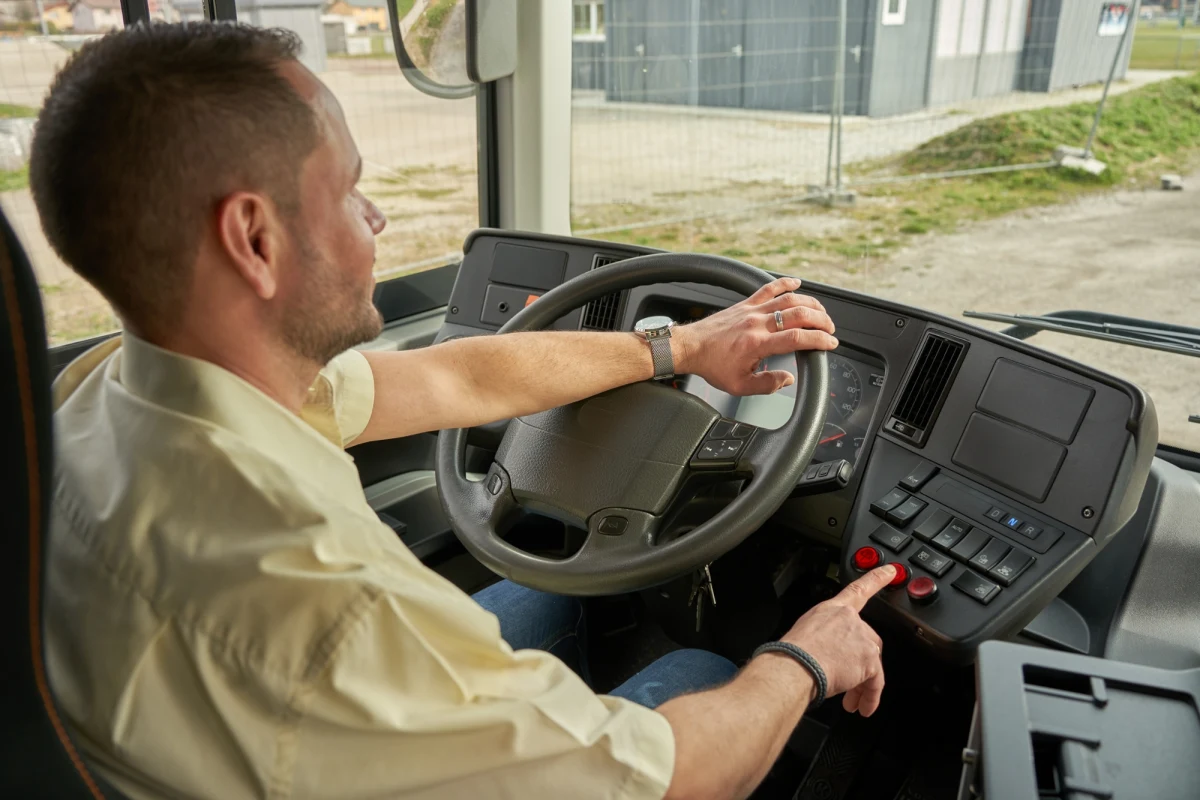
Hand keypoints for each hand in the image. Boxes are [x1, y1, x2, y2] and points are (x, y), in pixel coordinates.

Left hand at [672, 276, 837, 395]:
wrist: (690, 347)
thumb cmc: (712, 366)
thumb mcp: (740, 386)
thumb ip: (767, 384)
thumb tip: (788, 379)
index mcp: (757, 344)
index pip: (797, 338)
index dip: (819, 340)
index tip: (831, 343)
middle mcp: (756, 323)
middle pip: (798, 315)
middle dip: (821, 320)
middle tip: (830, 329)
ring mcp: (751, 310)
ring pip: (788, 299)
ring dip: (809, 303)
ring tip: (821, 312)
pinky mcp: (745, 304)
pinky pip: (768, 288)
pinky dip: (784, 283)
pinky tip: (797, 283)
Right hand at [778, 564, 893, 716]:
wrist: (795, 666)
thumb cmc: (792, 654)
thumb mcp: (804, 633)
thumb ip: (823, 637)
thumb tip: (822, 652)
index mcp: (832, 610)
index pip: (858, 589)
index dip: (877, 578)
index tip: (891, 572)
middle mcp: (851, 620)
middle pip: (868, 642)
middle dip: (859, 664)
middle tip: (847, 682)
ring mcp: (862, 639)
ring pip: (871, 665)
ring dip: (860, 684)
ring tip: (848, 699)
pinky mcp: (869, 660)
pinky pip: (875, 682)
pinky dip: (869, 697)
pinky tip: (862, 706)